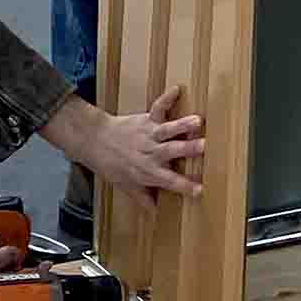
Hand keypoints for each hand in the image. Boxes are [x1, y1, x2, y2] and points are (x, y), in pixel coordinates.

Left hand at [49, 86, 205, 205]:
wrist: (96, 142)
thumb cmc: (111, 165)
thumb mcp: (126, 186)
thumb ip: (143, 198)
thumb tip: (156, 211)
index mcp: (149, 172)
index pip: (170, 181)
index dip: (185, 186)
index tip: (200, 189)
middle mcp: (152, 153)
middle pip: (173, 151)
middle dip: (189, 149)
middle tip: (204, 147)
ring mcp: (150, 135)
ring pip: (168, 129)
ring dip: (183, 124)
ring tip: (198, 121)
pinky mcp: (147, 120)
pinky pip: (158, 106)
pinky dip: (167, 97)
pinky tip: (177, 89)